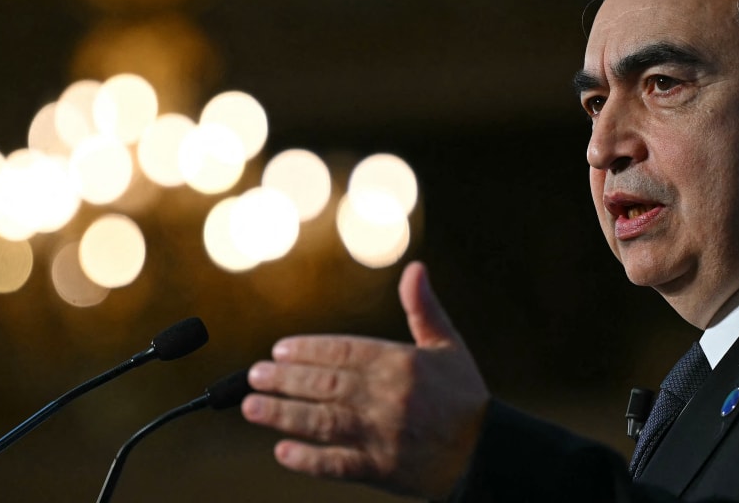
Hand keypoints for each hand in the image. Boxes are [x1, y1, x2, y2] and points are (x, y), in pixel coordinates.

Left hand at [241, 261, 489, 498]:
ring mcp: (382, 435)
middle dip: (285, 380)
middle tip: (253, 376)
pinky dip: (308, 459)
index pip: (344, 352)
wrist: (486, 454)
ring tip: (252, 407)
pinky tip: (282, 452)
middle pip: (325, 384)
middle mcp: (387, 397)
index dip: (308, 350)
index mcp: (401, 363)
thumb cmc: (464, 397)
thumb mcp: (448, 346)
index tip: (278, 350)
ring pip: (323, 421)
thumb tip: (415, 268)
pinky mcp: (381, 469)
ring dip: (283, 414)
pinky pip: (338, 464)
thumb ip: (423, 308)